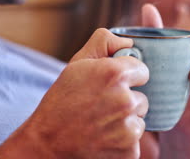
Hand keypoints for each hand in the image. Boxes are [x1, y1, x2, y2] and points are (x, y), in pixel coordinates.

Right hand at [4, 29, 149, 158]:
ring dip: (126, 121)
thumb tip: (129, 42)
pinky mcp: (130, 151)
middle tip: (103, 105)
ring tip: (101, 122)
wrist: (47, 143)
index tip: (114, 84)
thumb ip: (105, 42)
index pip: (142, 70)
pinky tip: (103, 138)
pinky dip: (123, 141)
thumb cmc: (62, 100)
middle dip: (127, 100)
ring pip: (139, 119)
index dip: (128, 76)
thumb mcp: (78, 63)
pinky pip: (135, 141)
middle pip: (142, 97)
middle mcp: (125, 101)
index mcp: (115, 74)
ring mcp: (129, 129)